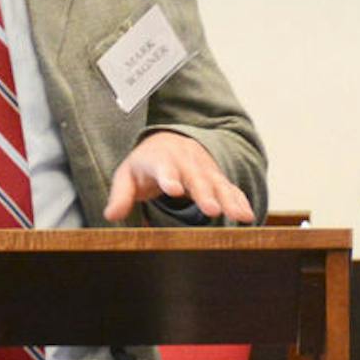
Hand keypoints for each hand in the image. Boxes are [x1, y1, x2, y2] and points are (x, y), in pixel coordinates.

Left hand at [104, 131, 254, 222]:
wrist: (168, 143)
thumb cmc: (145, 164)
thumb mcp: (126, 176)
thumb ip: (120, 196)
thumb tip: (111, 215)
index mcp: (160, 159)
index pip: (163, 168)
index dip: (169, 177)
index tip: (174, 189)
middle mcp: (185, 161)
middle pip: (196, 177)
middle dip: (205, 193)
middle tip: (212, 210)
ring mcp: (203, 168)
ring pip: (217, 183)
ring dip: (229, 200)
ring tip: (240, 217)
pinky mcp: (216, 178)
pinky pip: (229, 188)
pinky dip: (239, 200)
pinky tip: (248, 215)